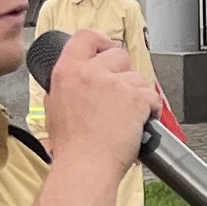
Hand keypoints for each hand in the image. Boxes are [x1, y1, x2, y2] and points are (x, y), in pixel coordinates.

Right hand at [41, 26, 158, 174]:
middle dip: (123, 74)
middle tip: (120, 97)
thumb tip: (78, 79)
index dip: (101, 42)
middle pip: (118, 54)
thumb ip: (68, 86)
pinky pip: (152, 97)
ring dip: (137, 96)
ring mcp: (114, 83)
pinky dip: (150, 111)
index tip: (107, 50)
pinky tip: (139, 124)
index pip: (86, 37)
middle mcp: (89, 72)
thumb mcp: (54, 108)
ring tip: (126, 118)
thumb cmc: (72, 148)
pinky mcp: (135, 97)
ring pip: (137, 77)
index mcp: (67, 72)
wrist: (85, 169)